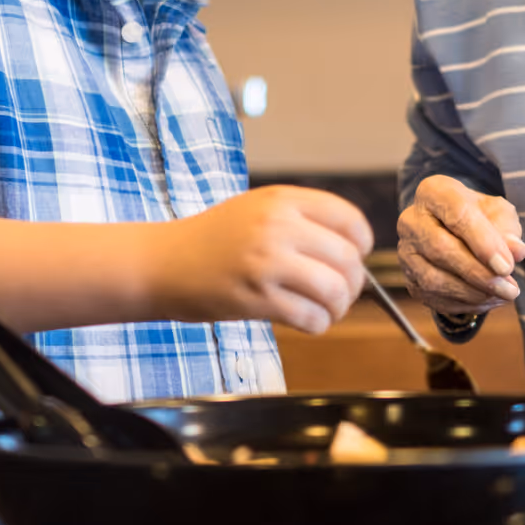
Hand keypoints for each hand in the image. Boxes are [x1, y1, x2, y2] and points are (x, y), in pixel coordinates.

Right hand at [147, 185, 372, 334]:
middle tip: (339, 293)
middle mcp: (278, 226)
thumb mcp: (257, 208)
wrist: (164, 262)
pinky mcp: (256, 298)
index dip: (361, 245)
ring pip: (334, 290)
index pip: (349, 220)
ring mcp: (267, 262)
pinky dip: (317, 325)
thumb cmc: (212, 238)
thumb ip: (301, 220)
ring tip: (326, 310)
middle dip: (352, 283)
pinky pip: (310, 317)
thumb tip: (351, 250)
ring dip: (338, 307)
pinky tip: (307, 322)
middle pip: (347, 259)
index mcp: (282, 200)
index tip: (354, 258)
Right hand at [395, 174, 524, 313]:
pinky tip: (489, 299)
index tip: (507, 266)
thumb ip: (508, 229)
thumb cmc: (479, 218)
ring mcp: (406, 252)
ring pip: (434, 279)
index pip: (456, 214)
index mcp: (433, 192)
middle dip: (479, 273)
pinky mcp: (409, 279)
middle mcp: (411, 220)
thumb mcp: (499, 214)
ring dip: (474, 293)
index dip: (483, 243)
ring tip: (504, 294)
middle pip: (440, 249)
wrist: (456, 232)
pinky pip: (434, 297)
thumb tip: (515, 250)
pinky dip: (466, 303)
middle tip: (510, 288)